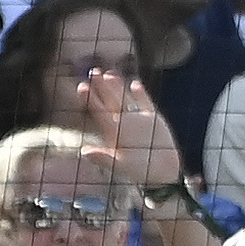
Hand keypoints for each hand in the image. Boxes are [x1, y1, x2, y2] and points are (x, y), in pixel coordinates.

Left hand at [84, 66, 180, 192]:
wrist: (162, 174)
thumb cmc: (140, 172)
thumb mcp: (121, 166)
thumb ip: (103, 158)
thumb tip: (84, 152)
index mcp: (113, 133)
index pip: (98, 112)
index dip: (90, 99)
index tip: (82, 87)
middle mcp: (123, 124)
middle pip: (109, 101)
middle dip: (101, 87)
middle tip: (92, 71)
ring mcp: (137, 120)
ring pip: (125, 99)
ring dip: (117, 87)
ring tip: (109, 74)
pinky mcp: (153, 119)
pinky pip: (145, 103)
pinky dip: (140, 94)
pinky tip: (135, 83)